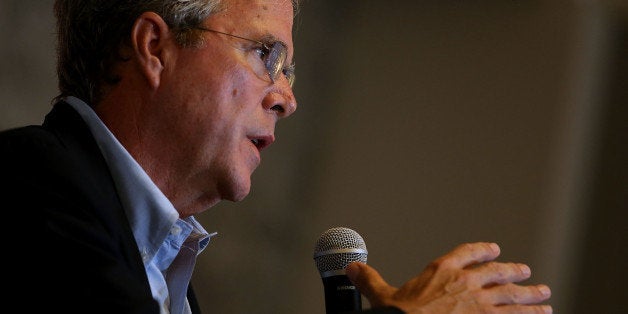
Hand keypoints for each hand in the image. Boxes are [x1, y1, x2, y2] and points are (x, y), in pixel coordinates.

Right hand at [345, 242, 551, 312]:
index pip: (466, 253)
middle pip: (497, 272)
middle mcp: (466, 282)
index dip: (481, 251)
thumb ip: (369, 279)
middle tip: (526, 271)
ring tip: (544, 294)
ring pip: (512, 294)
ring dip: (530, 295)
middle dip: (513, 272)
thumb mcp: (382, 295)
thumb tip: (351, 269)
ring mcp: (481, 302)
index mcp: (442, 270)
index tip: (493, 249)